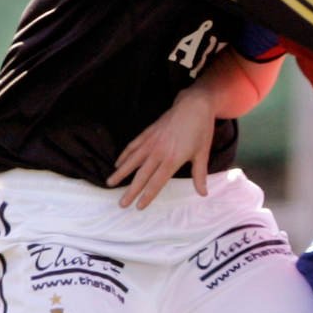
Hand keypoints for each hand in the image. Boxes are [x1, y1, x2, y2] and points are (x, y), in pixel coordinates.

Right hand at [107, 90, 214, 208]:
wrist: (194, 105)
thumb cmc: (201, 130)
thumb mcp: (202, 154)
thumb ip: (200, 175)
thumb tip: (203, 194)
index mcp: (172, 159)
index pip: (157, 182)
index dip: (147, 195)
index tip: (138, 207)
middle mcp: (158, 152)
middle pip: (141, 175)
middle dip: (131, 191)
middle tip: (121, 204)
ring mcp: (151, 141)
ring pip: (132, 160)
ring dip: (120, 173)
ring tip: (109, 184)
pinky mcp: (148, 132)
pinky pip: (132, 146)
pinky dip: (123, 155)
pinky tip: (117, 163)